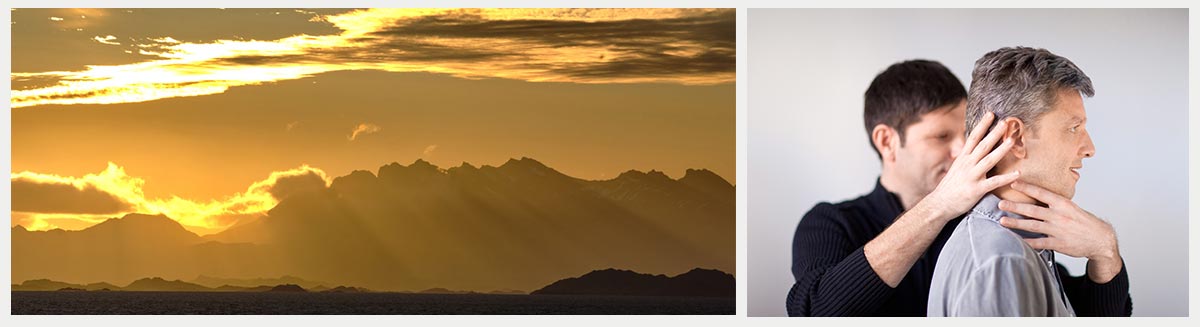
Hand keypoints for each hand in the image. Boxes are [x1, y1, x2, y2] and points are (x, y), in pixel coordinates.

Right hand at [920, 111, 1019, 219]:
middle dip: (994, 133)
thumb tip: (974, 149)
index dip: (982, 125)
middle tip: (1006, 122)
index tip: (991, 114)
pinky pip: (994, 182)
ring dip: (1001, 150)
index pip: (973, 137)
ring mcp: (972, 176)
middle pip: (982, 145)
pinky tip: (1018, 173)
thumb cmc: (949, 188)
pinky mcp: (976, 189)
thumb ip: (967, 159)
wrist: (939, 204)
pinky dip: (1006, 178)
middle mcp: (967, 164)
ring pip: (989, 160)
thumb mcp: (956, 169)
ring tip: (1012, 140)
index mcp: (962, 158)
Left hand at [998, 181, 1122, 282]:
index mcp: (1063, 204)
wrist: (1100, 239)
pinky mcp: (1058, 244)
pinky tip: (1015, 240)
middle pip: (1033, 210)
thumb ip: (1054, 203)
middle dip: (1015, 207)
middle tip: (1000, 203)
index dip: (1027, 188)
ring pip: (1033, 226)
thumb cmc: (1083, 222)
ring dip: (1016, 223)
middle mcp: (1059, 216)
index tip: (1013, 182)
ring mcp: (1058, 230)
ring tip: (1002, 221)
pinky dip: (1027, 242)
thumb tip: (1036, 195)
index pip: (1042, 193)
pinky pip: (1039, 243)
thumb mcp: (1071, 208)